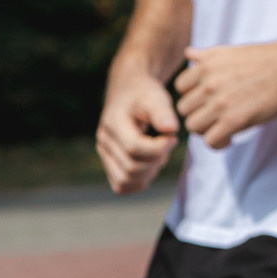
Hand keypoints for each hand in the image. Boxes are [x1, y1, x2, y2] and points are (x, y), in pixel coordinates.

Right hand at [97, 64, 179, 193]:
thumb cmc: (144, 94)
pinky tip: (152, 165)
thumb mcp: (156, 96)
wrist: (129, 92)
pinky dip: (139, 181)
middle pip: (131, 167)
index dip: (158, 148)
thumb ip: (163, 112)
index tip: (172, 137)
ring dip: (149, 172)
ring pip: (125, 180)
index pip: (134, 148)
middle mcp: (104, 141)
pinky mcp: (109, 163)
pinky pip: (121, 185)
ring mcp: (104, 154)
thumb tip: (171, 129)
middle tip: (168, 144)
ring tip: (160, 153)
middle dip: (157, 160)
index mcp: (113, 123)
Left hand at [175, 38, 276, 148]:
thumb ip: (207, 56)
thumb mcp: (232, 51)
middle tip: (216, 118)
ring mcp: (220, 102)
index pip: (180, 88)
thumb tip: (188, 53)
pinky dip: (218, 143)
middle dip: (199, 114)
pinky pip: (211, 141)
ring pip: (194, 127)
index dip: (193, 96)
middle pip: (184, 109)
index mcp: (206, 64)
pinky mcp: (234, 120)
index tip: (208, 101)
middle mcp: (209, 82)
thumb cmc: (268, 58)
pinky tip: (230, 138)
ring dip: (207, 130)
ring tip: (223, 129)